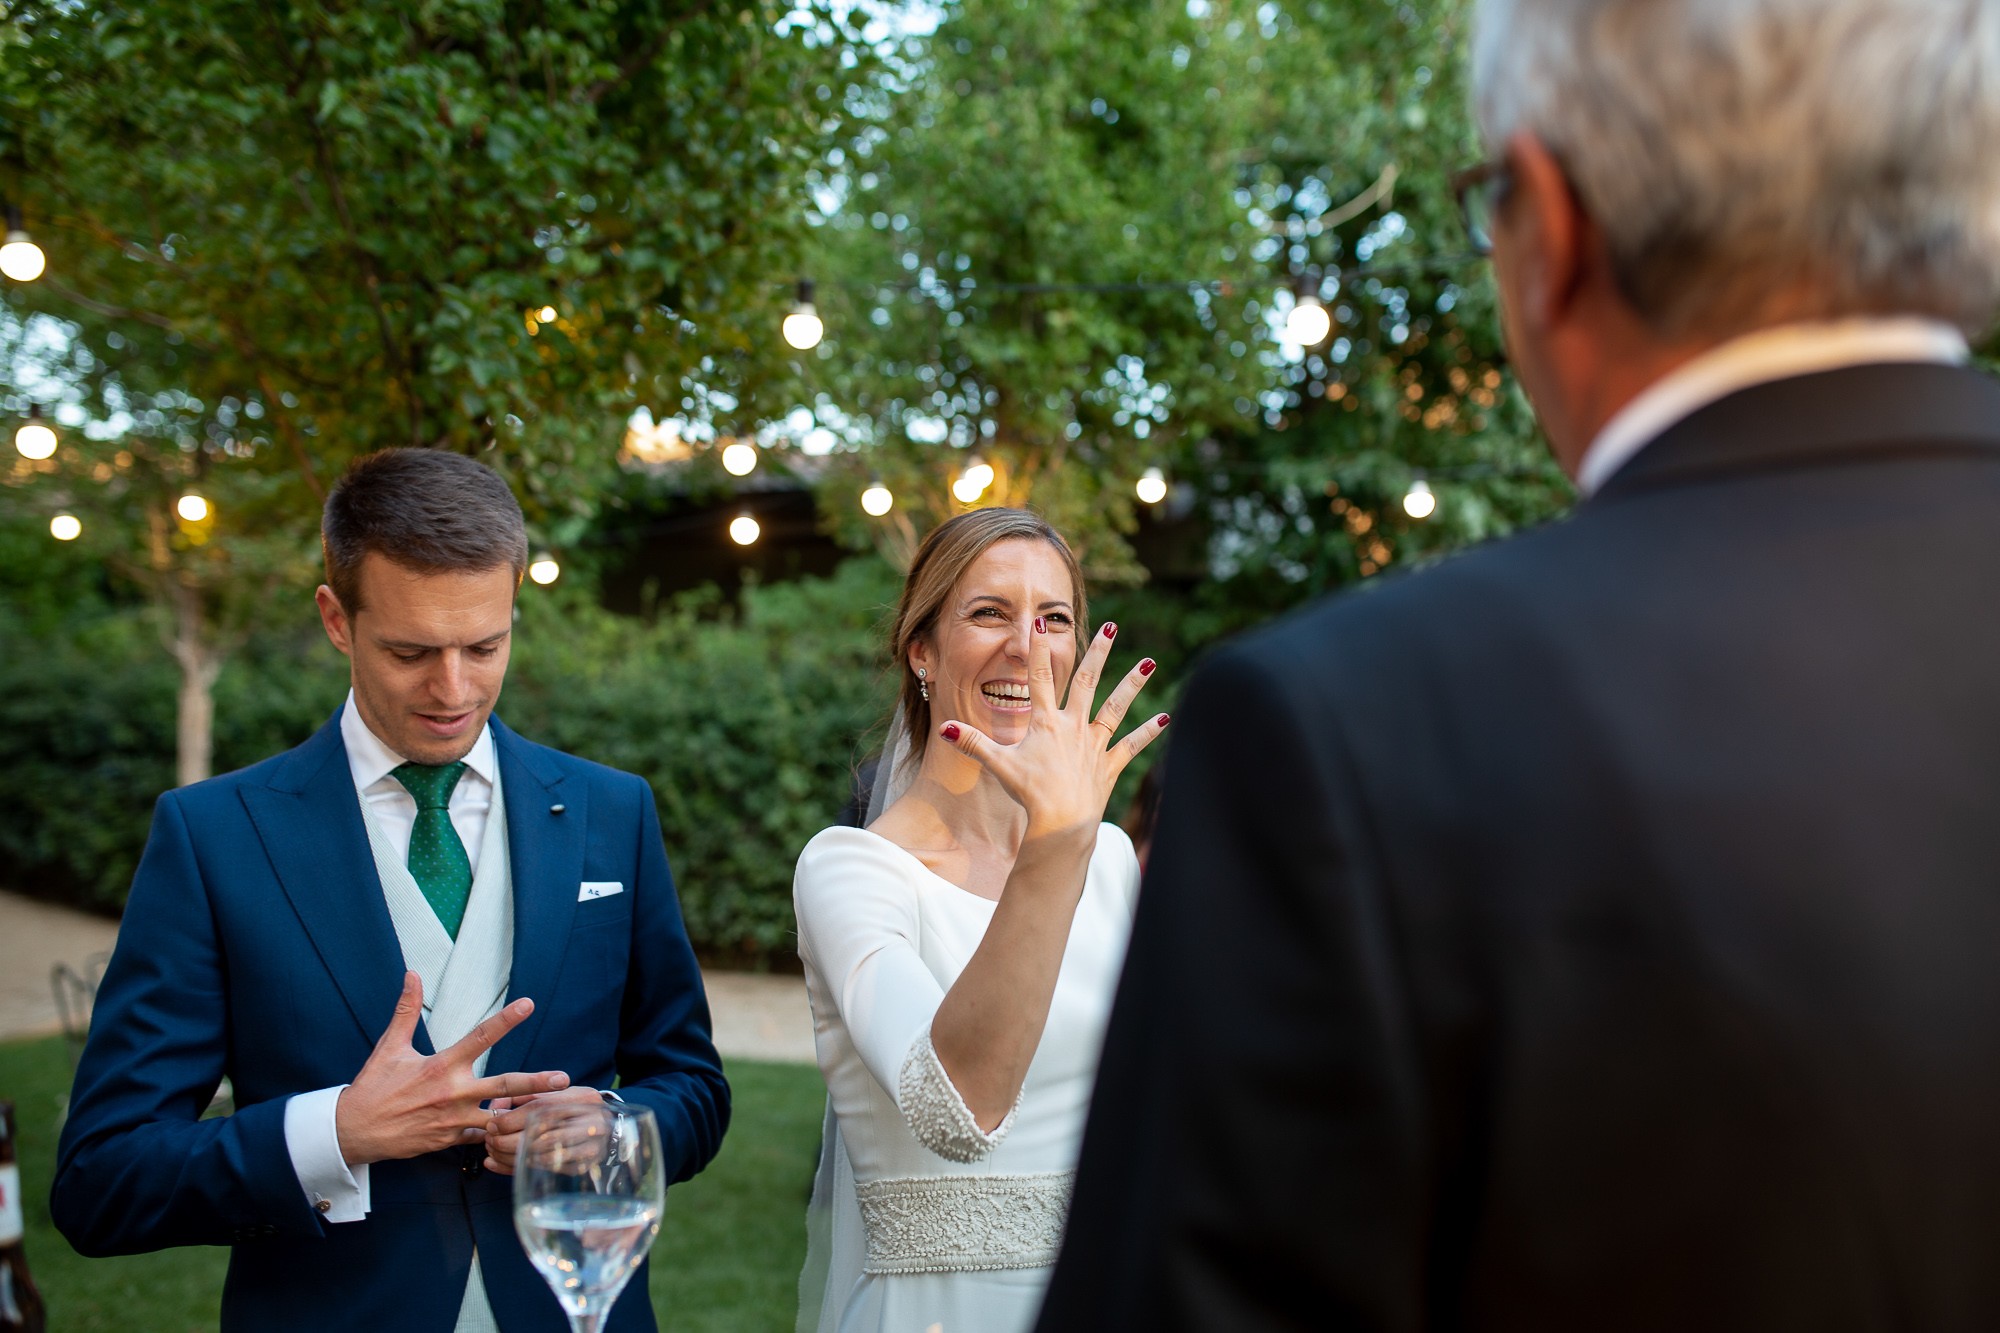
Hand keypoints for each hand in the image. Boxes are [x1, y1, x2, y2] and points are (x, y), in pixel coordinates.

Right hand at [336, 971, 571, 1166]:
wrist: (354, 1131)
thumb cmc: (374, 1086)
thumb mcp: (390, 1046)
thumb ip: (406, 1009)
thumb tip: (411, 974)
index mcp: (442, 1066)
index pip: (480, 1036)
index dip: (506, 1019)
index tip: (528, 1004)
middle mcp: (453, 1093)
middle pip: (503, 1085)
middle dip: (535, 1082)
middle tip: (563, 1079)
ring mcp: (454, 1120)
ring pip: (498, 1118)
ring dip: (523, 1115)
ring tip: (550, 1112)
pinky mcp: (450, 1141)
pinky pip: (481, 1137)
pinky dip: (497, 1134)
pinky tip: (515, 1133)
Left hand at [481, 1087, 604, 1174]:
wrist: (611, 1128)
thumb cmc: (574, 1108)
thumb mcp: (557, 1094)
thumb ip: (526, 1095)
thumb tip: (494, 1104)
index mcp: (584, 1098)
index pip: (541, 1109)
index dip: (512, 1119)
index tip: (491, 1124)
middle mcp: (592, 1122)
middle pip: (541, 1135)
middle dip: (507, 1140)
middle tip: (489, 1140)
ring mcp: (590, 1147)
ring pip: (541, 1155)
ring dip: (510, 1156)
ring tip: (492, 1151)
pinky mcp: (583, 1166)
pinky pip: (545, 1170)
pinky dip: (518, 1168)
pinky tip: (500, 1163)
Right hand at [938, 619, 1167, 842]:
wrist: (1060, 823)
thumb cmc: (1028, 793)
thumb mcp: (998, 764)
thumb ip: (972, 743)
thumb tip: (945, 727)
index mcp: (1045, 721)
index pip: (1041, 677)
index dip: (1039, 648)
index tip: (1041, 622)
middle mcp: (1073, 726)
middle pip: (1087, 682)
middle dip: (1098, 652)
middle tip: (1111, 626)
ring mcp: (1094, 745)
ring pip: (1115, 708)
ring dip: (1131, 685)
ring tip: (1148, 664)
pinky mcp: (1109, 765)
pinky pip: (1131, 746)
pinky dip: (1148, 732)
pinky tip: (1166, 719)